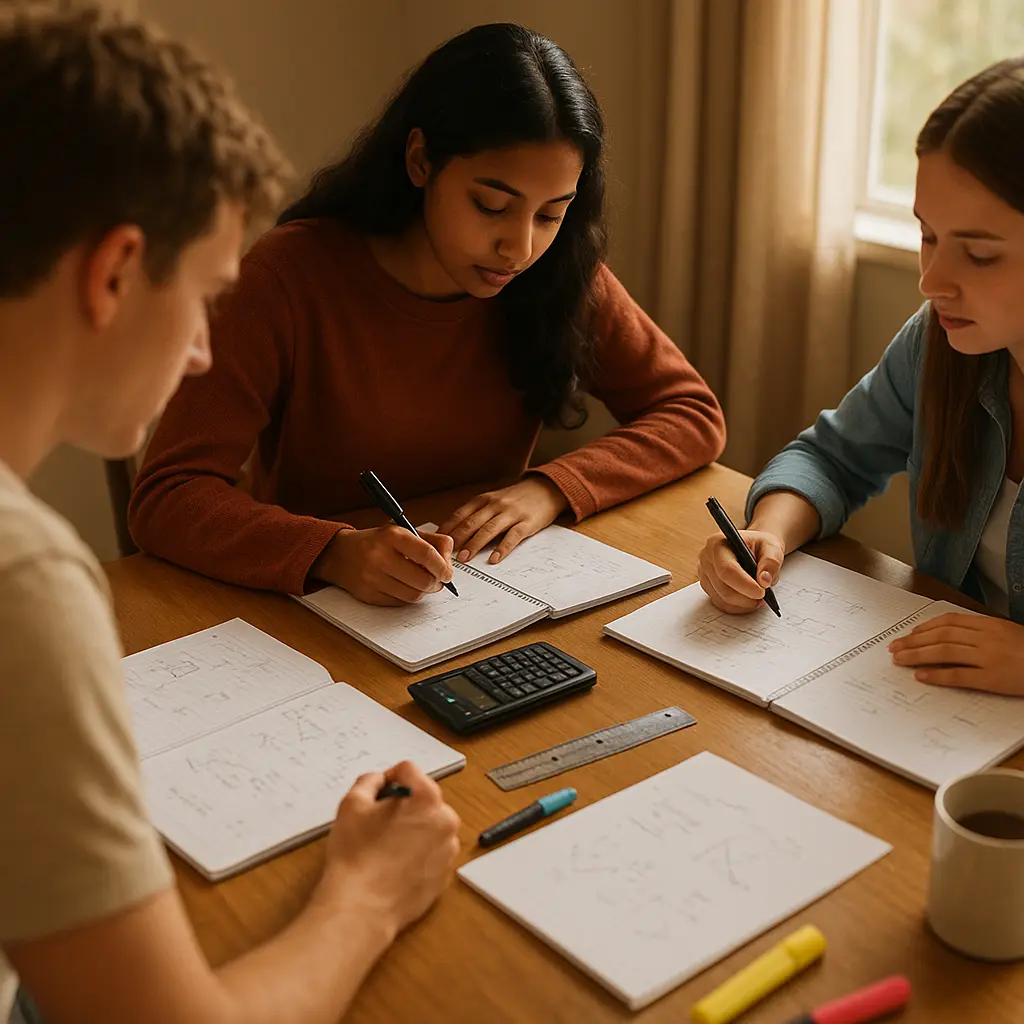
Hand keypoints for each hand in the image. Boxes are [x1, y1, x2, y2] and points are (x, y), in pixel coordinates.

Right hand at [311, 526, 453, 604]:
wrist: (340, 554)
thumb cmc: (376, 542)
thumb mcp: (402, 531)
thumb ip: (431, 540)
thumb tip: (450, 556)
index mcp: (391, 536)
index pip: (426, 554)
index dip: (442, 567)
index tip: (447, 573)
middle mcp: (380, 556)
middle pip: (422, 579)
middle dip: (436, 583)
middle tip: (438, 581)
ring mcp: (372, 578)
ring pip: (413, 595)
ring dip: (424, 592)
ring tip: (422, 583)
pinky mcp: (369, 595)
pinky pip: (400, 603)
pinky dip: (408, 597)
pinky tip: (405, 587)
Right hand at [319, 762, 460, 938]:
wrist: (362, 908)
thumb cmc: (355, 854)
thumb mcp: (352, 804)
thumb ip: (369, 781)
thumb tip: (381, 780)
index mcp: (426, 798)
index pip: (408, 770)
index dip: (388, 779)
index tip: (376, 798)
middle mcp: (446, 820)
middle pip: (423, 798)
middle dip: (404, 805)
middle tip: (379, 824)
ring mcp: (448, 850)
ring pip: (430, 826)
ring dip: (413, 829)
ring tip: (386, 848)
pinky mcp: (445, 875)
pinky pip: (432, 852)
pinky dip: (418, 854)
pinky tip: (395, 866)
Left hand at [438, 477, 567, 563]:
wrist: (545, 489)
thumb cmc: (515, 499)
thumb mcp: (492, 501)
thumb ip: (475, 514)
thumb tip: (453, 533)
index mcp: (483, 500)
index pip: (460, 515)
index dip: (447, 529)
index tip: (436, 543)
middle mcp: (495, 505)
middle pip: (471, 522)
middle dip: (457, 539)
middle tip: (446, 555)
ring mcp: (511, 513)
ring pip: (489, 529)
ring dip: (475, 544)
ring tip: (465, 558)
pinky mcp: (527, 523)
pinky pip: (513, 536)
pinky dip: (502, 548)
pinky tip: (494, 558)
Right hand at [697, 530, 784, 613]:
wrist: (752, 548)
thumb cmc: (759, 545)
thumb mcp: (772, 546)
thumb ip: (771, 562)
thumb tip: (764, 581)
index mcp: (718, 543)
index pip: (727, 569)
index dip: (745, 584)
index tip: (762, 592)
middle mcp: (706, 558)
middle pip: (724, 588)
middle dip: (747, 598)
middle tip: (765, 597)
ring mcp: (704, 574)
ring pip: (723, 600)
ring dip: (744, 604)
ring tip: (760, 598)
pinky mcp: (707, 587)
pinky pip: (722, 604)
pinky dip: (739, 607)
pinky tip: (750, 600)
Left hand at [889, 613, 1023, 694]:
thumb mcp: (1009, 634)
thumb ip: (983, 633)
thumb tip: (951, 637)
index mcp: (990, 624)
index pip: (949, 621)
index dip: (925, 627)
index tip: (908, 633)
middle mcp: (987, 638)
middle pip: (941, 635)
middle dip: (914, 641)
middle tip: (894, 647)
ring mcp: (990, 657)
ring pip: (945, 652)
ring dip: (917, 655)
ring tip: (899, 660)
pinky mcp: (994, 678)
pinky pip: (960, 675)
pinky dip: (937, 675)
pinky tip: (921, 676)